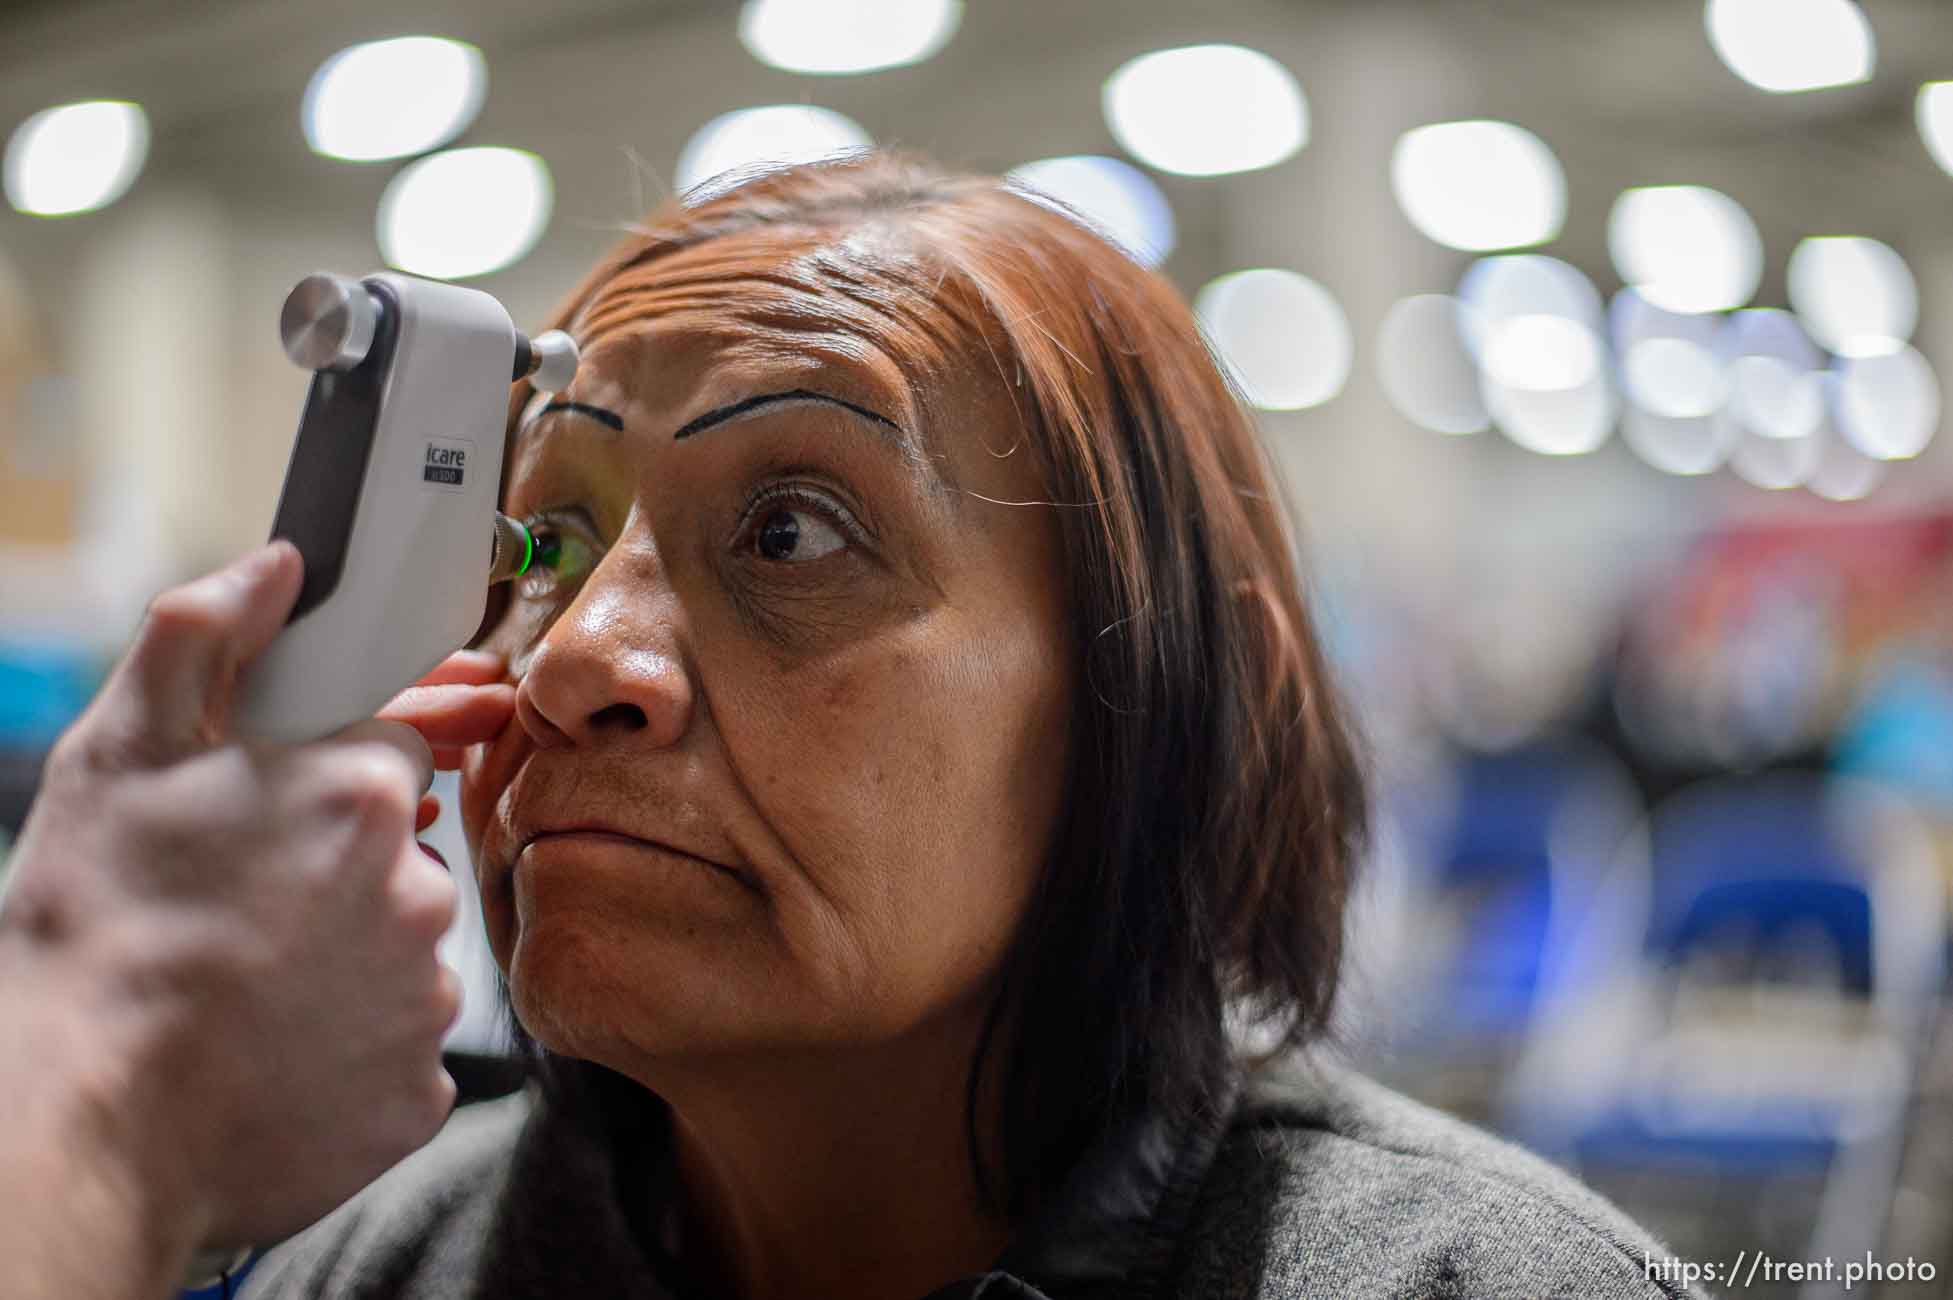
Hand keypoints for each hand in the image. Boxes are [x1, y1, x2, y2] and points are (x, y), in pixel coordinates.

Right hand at [0, 540, 513, 1271]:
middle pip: (402, 855)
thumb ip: (205, 636)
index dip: (336, 775)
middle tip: (242, 907)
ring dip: (342, 957)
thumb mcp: (121, 749)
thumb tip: (278, 566)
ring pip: (398, 952)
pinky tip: (275, 1049)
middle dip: (337, 868)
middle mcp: (419, 892)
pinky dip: (348, 1046)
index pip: (397, 752)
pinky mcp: (418, 1089)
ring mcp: (425, 998)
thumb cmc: (97, 928)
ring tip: (245, 982)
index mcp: (366, 794)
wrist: (80, 1117)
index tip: (284, 814)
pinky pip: (395, 1047)